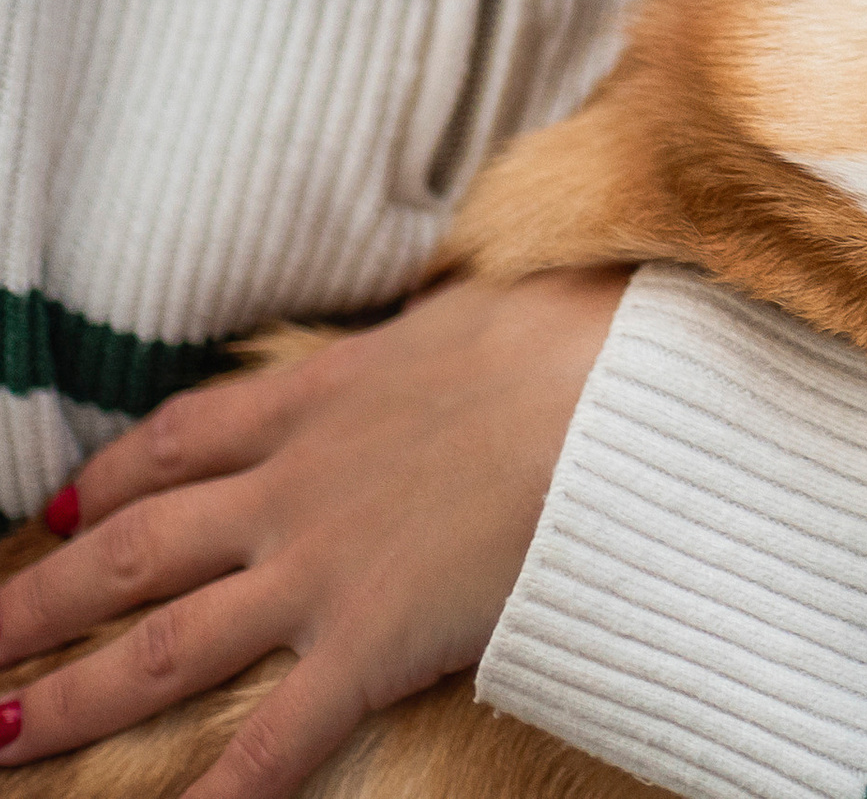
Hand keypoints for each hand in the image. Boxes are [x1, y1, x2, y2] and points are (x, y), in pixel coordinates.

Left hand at [0, 267, 627, 797]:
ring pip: (161, 648)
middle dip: (37, 599)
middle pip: (133, 549)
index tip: (64, 503)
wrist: (618, 399)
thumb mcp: (486, 306)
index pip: (184, 436)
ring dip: (68, 699)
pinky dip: (216, 798)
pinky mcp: (372, 643)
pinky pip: (272, 742)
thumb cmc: (576, 338)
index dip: (113, 474)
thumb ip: (442, 334)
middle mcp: (297, 486)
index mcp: (325, 394)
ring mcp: (324, 569)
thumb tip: (461, 321)